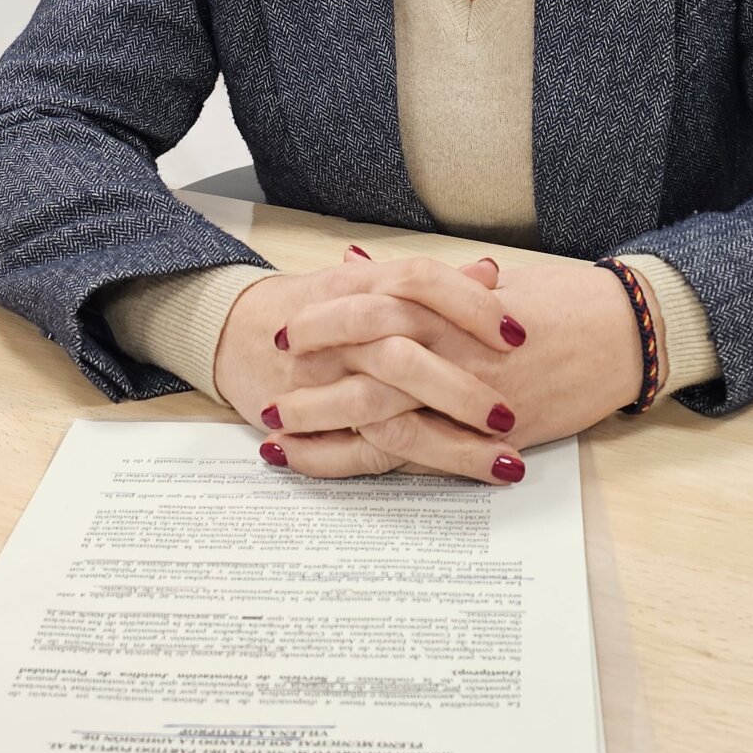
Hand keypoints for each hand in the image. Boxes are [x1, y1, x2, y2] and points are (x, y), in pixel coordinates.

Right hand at [212, 248, 526, 478]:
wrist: (235, 330)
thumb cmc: (318, 305)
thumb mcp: (372, 283)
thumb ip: (432, 283)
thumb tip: (491, 273)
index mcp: (362, 286)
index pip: (419, 282)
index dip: (470, 306)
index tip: (517, 334)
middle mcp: (342, 332)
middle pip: (401, 355)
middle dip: (459, 390)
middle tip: (510, 413)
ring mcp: (322, 380)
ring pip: (383, 414)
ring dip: (449, 444)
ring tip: (503, 461)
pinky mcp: (312, 425)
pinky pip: (357, 455)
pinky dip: (403, 469)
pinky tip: (457, 479)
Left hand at [259, 247, 649, 482]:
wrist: (625, 332)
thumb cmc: (560, 301)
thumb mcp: (488, 282)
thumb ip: (418, 282)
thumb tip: (356, 263)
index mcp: (450, 302)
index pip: (372, 305)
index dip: (325, 317)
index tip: (291, 324)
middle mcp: (453, 346)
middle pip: (363, 358)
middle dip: (310, 375)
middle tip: (269, 385)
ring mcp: (468, 394)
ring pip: (377, 411)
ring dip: (321, 425)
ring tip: (276, 435)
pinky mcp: (486, 435)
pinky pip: (413, 455)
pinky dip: (363, 462)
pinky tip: (325, 467)